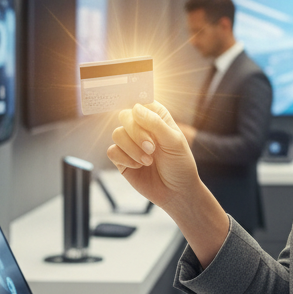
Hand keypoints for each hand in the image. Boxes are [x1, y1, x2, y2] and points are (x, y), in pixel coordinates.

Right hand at [108, 102, 228, 266]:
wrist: (177, 192)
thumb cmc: (180, 164)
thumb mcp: (174, 141)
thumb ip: (155, 123)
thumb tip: (135, 108)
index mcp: (156, 117)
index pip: (140, 101)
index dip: (135, 103)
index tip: (136, 109)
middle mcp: (141, 127)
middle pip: (124, 116)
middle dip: (136, 133)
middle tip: (152, 148)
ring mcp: (130, 143)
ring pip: (117, 134)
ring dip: (133, 149)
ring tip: (148, 160)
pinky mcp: (122, 159)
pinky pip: (112, 151)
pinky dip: (126, 159)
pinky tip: (139, 166)